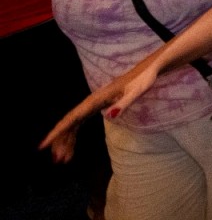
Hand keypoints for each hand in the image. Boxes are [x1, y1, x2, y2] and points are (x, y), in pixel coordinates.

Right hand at [41, 62, 158, 162]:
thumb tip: (110, 115)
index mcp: (95, 100)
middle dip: (61, 141)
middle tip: (58, 160)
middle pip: (69, 123)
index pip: (71, 118)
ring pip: (73, 125)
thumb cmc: (143, 81)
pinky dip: (74, 136)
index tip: (43, 144)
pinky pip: (80, 123)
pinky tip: (71, 147)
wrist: (147, 71)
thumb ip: (124, 103)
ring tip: (63, 159)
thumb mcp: (137, 92)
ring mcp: (92, 104)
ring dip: (66, 141)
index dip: (57, 132)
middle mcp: (90, 102)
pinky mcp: (97, 107)